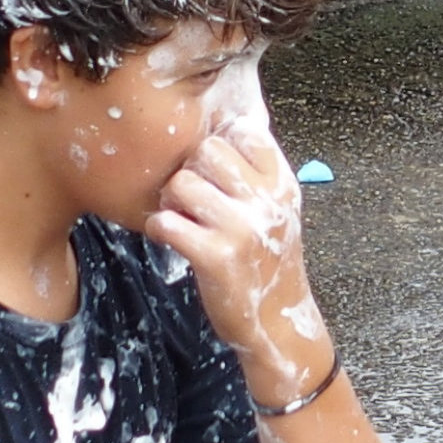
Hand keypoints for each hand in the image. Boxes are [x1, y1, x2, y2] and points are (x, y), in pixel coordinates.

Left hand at [147, 126, 328, 400]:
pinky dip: (160, 230)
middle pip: (207, 151)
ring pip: (182, 183)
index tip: (216, 171)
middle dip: (192, 171)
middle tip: (193, 199)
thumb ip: (260, 172)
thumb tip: (234, 120)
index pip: (245, 131)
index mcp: (283, 183)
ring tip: (183, 220)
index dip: (220, 144)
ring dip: (172, 202)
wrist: (277, 322)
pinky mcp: (216, 256)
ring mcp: (242, 228)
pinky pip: (166, 222)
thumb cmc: (269, 261)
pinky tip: (170, 239)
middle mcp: (267, 201)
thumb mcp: (279, 210)